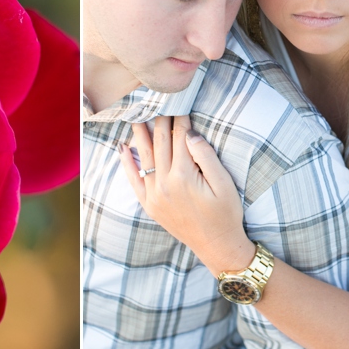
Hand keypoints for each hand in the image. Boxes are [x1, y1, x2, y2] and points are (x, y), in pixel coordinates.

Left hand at [119, 115, 255, 275]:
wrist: (217, 246)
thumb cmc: (225, 214)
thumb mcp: (224, 184)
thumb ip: (206, 157)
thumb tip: (190, 134)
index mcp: (184, 175)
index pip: (180, 138)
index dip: (181, 118)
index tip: (179, 103)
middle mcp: (164, 183)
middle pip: (161, 143)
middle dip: (160, 121)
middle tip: (158, 102)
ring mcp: (154, 195)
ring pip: (144, 156)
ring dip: (139, 134)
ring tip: (135, 116)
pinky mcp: (149, 204)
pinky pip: (133, 180)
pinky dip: (126, 163)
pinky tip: (122, 148)